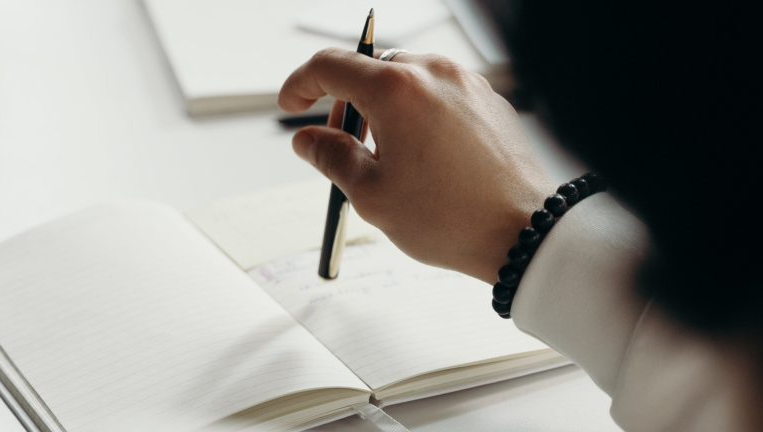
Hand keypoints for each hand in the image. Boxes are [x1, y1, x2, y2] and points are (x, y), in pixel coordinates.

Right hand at [278, 48, 553, 284]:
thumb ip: (331, 157)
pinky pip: (438, 94)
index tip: (293, 103)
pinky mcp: (488, 100)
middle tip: (342, 147)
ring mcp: (466, 83)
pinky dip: (417, 114)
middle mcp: (434, 74)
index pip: (330, 66)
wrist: (524, 233)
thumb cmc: (452, 218)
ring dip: (382, 110)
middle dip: (345, 104)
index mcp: (397, 90)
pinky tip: (422, 156)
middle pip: (370, 71)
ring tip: (387, 160)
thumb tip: (308, 140)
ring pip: (406, 81)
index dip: (301, 84)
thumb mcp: (372, 195)